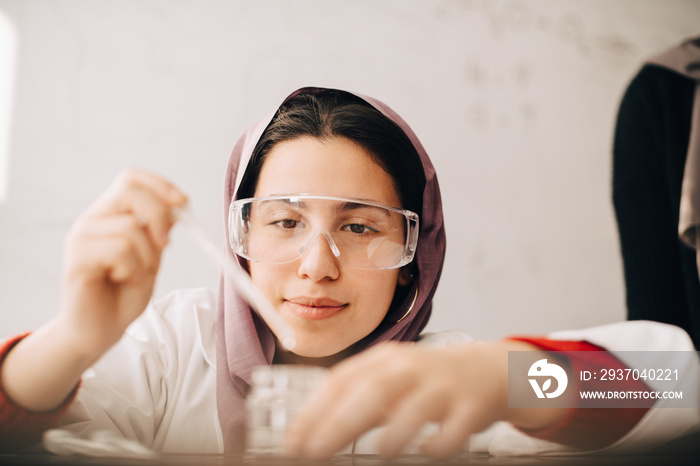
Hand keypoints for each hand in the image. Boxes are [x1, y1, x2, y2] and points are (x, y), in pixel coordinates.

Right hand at [58, 169, 186, 355]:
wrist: (100, 331)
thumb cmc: (123, 294)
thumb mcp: (151, 256)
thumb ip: (159, 231)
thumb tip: (177, 206)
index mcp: (109, 215)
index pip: (131, 179)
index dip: (160, 184)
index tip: (183, 204)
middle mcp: (92, 220)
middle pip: (129, 190)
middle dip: (159, 215)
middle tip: (164, 245)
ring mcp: (81, 237)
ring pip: (130, 227)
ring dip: (146, 256)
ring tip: (133, 274)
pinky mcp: (77, 258)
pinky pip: (120, 250)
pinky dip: (132, 269)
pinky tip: (120, 280)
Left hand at [285, 340, 564, 458]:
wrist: (488, 370)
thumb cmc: (428, 380)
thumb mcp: (391, 379)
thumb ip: (356, 398)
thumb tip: (313, 429)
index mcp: (385, 359)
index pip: (342, 380)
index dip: (315, 409)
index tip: (294, 439)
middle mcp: (411, 368)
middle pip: (373, 390)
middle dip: (341, 422)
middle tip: (314, 452)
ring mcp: (443, 385)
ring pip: (417, 405)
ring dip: (396, 430)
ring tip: (379, 452)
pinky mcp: (472, 405)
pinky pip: (456, 426)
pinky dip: (442, 441)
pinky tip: (428, 452)